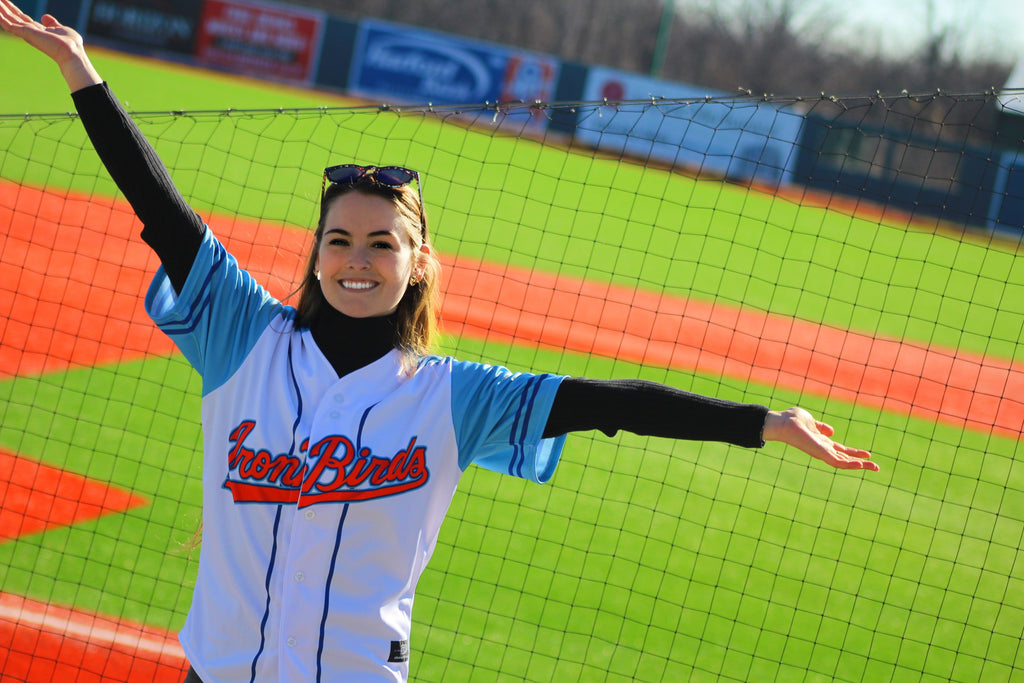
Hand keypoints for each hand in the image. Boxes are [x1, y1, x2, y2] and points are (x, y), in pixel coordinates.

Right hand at [0, 0, 100, 89]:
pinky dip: (2, 18)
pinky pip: (9, 25)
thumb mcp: (61, 29)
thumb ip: (52, 23)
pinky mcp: (26, 33)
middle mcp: (31, 32)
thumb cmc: (70, 44)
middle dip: (5, 9)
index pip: (22, 19)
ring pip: (9, 20)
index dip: (14, 10)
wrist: (71, 52)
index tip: (6, 2)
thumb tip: (44, 17)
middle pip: (14, 18)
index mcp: (38, 30)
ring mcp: (27, 33)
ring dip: (1, 11)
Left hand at [762, 407, 877, 470]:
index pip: (842, 450)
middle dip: (861, 463)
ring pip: (844, 463)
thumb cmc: (792, 420)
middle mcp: (823, 449)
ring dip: (859, 465)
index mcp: (822, 442)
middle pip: (846, 459)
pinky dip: (848, 464)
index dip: (855, 453)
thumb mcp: (812, 421)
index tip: (868, 455)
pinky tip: (860, 464)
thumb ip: (821, 427)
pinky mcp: (819, 453)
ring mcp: (821, 452)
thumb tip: (831, 431)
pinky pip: (836, 462)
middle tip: (877, 467)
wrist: (782, 422)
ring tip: (874, 467)